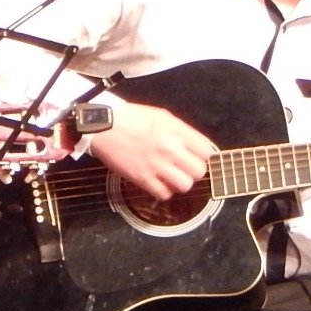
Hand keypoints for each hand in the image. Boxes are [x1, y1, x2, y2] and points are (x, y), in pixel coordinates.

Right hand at [85, 98, 215, 199]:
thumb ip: (181, 131)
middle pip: (199, 171)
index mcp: (176, 130)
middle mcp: (170, 149)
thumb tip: (194, 146)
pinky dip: (164, 191)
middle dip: (193, 171)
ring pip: (185, 185)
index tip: (195, 156)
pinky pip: (164, 194)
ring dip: (180, 183)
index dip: (202, 155)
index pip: (206, 150)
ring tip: (172, 177)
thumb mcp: (162, 116)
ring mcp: (157, 165)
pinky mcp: (142, 178)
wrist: (104, 126)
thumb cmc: (132, 118)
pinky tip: (159, 183)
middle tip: (184, 168)